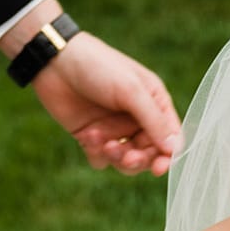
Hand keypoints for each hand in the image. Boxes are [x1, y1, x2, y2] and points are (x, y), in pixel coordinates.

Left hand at [2, 1, 179, 175]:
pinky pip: (101, 160)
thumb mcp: (131, 91)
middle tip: (128, 157)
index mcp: (153, 102)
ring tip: (104, 143)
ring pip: (125, 161)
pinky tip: (87, 135)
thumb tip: (175, 148)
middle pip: (148, 154)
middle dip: (138, 159)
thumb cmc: (98, 67)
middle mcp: (136, 118)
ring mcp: (114, 129)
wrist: (55, 63)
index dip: (167, 155)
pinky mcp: (92, 137)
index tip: (159, 168)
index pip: (170, 137)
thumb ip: (154, 120)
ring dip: (117, 157)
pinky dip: (96, 153)